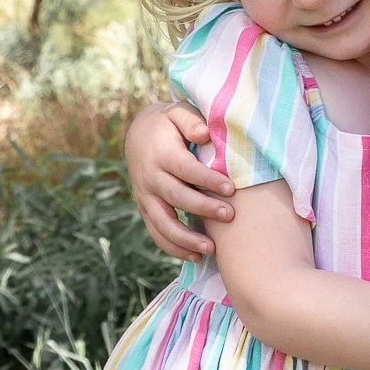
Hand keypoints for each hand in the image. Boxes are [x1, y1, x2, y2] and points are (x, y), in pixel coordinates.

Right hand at [125, 101, 234, 261]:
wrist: (138, 135)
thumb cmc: (169, 124)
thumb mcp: (178, 113)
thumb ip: (192, 121)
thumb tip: (206, 133)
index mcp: (161, 153)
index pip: (185, 169)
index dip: (207, 180)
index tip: (230, 188)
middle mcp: (150, 177)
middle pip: (176, 197)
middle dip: (202, 208)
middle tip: (229, 216)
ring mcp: (145, 197)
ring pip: (162, 223)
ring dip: (185, 239)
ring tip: (211, 249)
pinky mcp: (145, 209)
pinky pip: (157, 233)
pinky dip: (174, 248)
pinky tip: (196, 257)